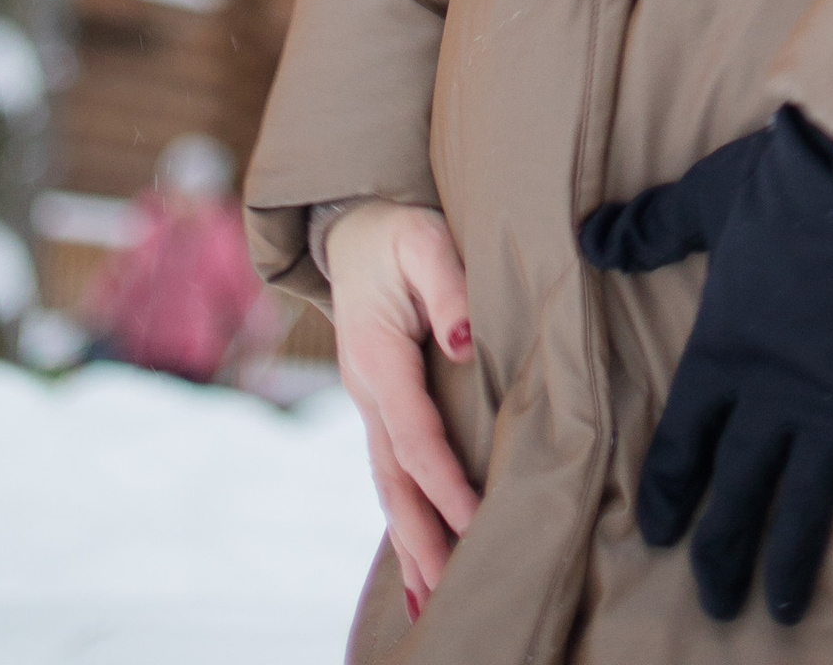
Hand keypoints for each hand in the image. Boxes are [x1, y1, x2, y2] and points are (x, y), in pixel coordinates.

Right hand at [327, 200, 481, 618]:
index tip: (477, 521)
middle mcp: (366, 394)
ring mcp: (366, 406)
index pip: (415, 435)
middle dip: (422, 539)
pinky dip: (403, 520)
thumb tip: (467, 341)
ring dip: (409, 544)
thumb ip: (448, 287)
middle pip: (394, 480)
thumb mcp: (424, 239)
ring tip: (431, 603)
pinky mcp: (379, 410)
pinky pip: (391, 474)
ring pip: (388, 487)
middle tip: (448, 595)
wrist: (355, 228)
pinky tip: (419, 559)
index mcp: (377, 358)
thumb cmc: (399, 232)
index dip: (445, 483)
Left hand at [578, 107, 832, 626]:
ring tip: (781, 613)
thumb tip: (589, 235)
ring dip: (793, 559)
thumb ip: (650, 229)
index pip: (684, 440)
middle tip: (715, 605)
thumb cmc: (781, 181)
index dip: (670, 490)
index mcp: (723, 350)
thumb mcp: (702, 200)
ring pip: (809, 498)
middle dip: (723, 550)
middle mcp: (772, 392)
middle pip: (740, 487)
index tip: (659, 535)